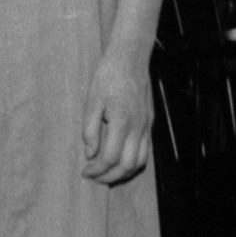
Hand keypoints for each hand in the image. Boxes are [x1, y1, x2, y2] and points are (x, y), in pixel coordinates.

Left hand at [81, 51, 154, 185]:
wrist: (130, 58)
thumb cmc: (107, 76)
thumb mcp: (91, 101)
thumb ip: (90, 129)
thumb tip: (90, 153)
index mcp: (121, 121)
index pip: (110, 157)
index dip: (96, 169)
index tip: (85, 171)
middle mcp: (138, 127)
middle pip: (127, 165)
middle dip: (109, 177)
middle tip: (94, 178)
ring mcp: (146, 125)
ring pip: (140, 161)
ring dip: (123, 173)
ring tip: (106, 174)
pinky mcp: (150, 122)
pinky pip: (146, 150)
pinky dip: (134, 162)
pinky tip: (120, 161)